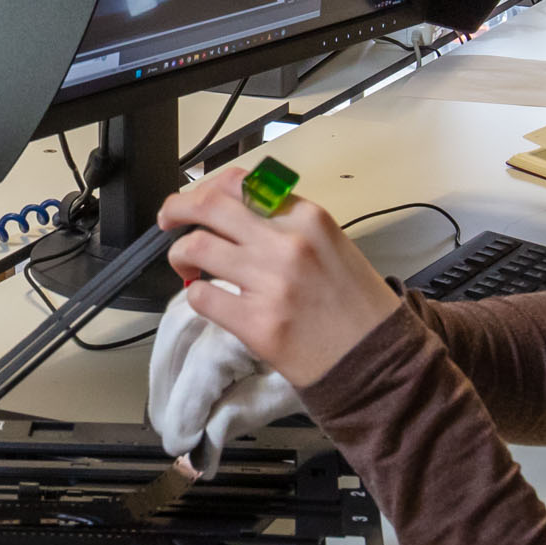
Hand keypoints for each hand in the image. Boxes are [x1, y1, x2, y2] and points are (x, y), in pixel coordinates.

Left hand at [156, 164, 400, 394]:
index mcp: (307, 218)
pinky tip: (207, 297)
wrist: (377, 359)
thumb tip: (238, 214)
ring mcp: (269, 283)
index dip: (208, 188)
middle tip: (168, 219)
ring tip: (185, 264)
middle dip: (177, 208)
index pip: (241, 184)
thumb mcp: (331, 245)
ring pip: (196, 247)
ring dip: (180, 254)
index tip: (197, 199)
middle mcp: (286, 243)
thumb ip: (287, 224)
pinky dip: (195, 293)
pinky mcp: (256, 323)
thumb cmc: (358, 306)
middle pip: (209, 206)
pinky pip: (202, 296)